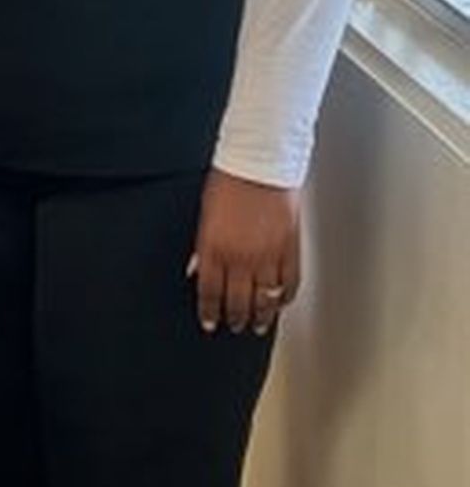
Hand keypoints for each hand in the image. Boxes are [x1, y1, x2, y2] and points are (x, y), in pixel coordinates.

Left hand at [188, 168, 300, 335]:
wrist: (259, 160)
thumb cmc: (228, 179)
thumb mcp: (204, 214)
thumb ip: (202, 246)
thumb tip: (196, 268)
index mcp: (214, 248)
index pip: (210, 292)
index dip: (209, 312)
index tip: (209, 322)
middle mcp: (240, 257)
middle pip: (238, 301)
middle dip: (235, 318)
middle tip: (234, 325)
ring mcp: (267, 255)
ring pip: (265, 299)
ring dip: (261, 316)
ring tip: (258, 324)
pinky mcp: (290, 249)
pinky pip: (289, 283)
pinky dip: (284, 297)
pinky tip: (280, 302)